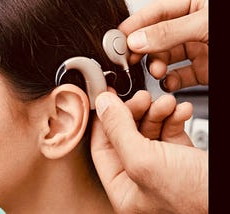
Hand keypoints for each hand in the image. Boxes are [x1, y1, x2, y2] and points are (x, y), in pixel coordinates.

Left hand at [91, 92, 207, 212]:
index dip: (103, 121)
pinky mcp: (181, 158)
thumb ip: (119, 131)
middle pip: (126, 134)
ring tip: (167, 103)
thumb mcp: (145, 161)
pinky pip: (170, 131)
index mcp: (123, 188)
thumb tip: (103, 105)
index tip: (106, 98)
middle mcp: (139, 178)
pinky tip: (181, 111)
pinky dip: (175, 117)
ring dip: (158, 111)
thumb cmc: (195, 198)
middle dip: (135, 111)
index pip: (102, 147)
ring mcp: (161, 167)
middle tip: (143, 97)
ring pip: (150, 130)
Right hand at [119, 0, 207, 91]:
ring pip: (166, 58)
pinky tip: (169, 82)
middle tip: (130, 59)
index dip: (135, 25)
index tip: (118, 40)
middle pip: (156, 38)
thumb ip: (169, 32)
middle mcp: (192, 26)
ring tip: (156, 72)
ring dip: (156, 67)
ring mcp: (198, 48)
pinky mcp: (203, 69)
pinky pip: (180, 76)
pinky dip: (171, 82)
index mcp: (194, 5)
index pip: (156, 13)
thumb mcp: (203, 25)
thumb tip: (137, 40)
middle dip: (142, 50)